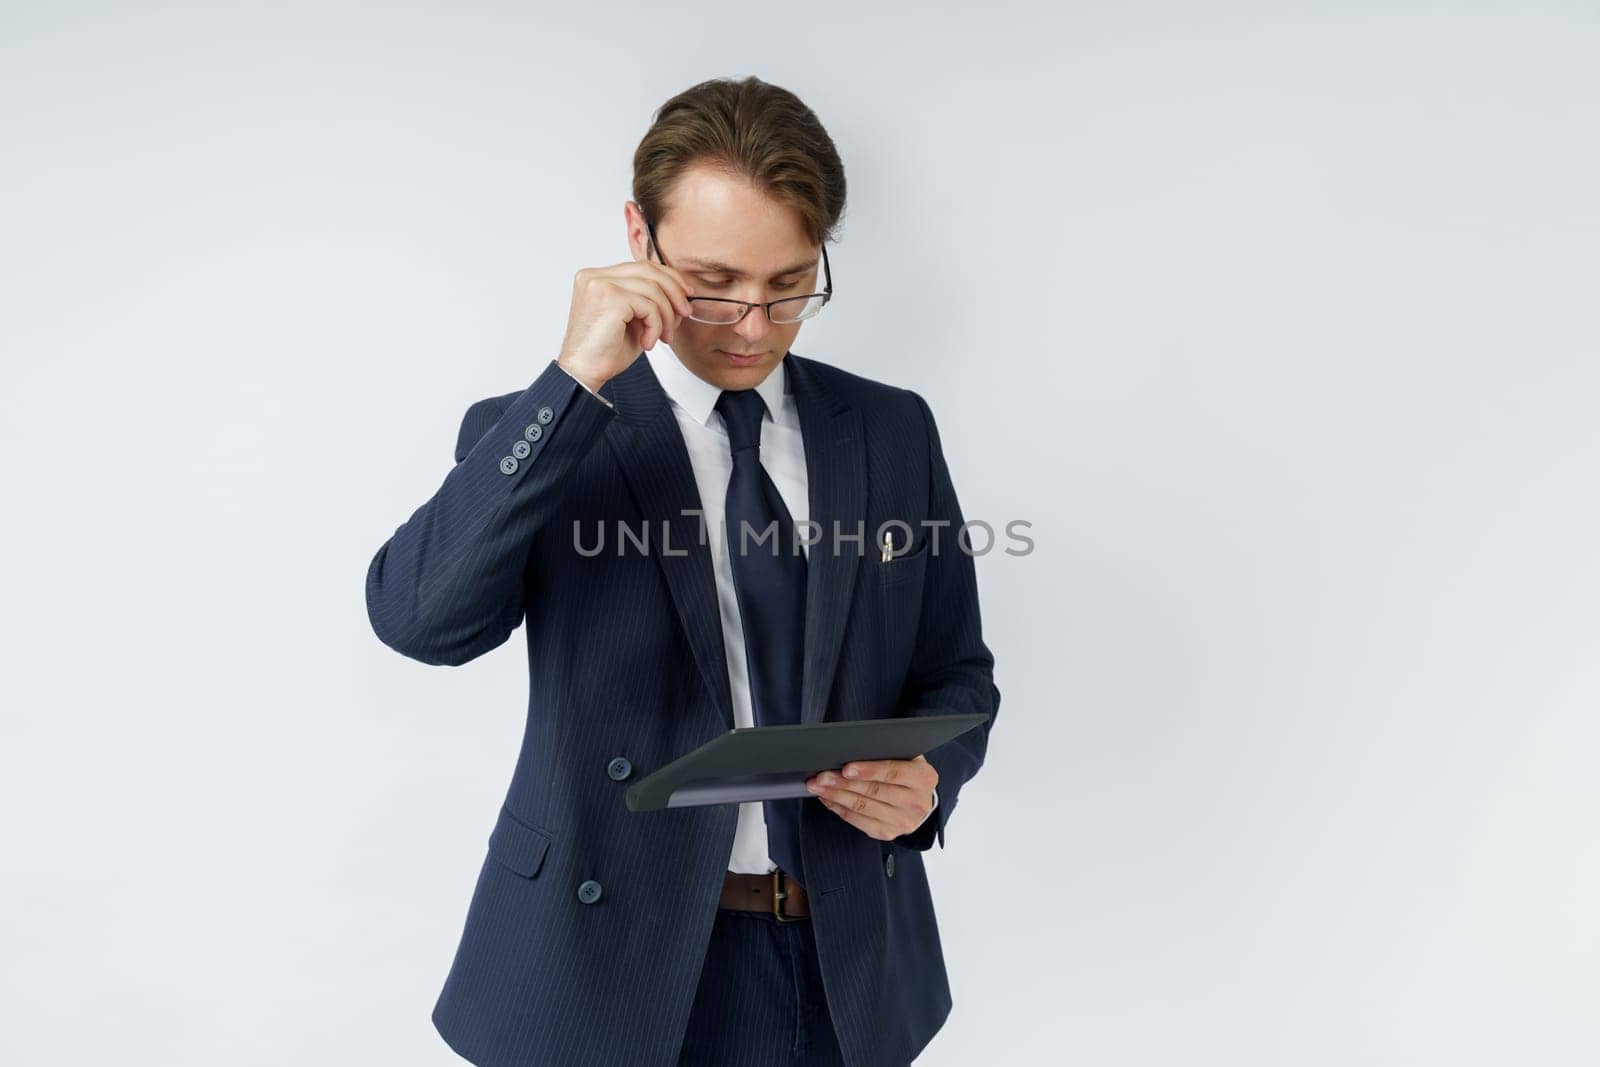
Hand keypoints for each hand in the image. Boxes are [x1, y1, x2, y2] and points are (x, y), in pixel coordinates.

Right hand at [556, 260, 696, 392]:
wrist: (583, 374)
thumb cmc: (604, 352)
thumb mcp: (635, 321)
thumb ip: (652, 303)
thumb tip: (682, 296)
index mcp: (597, 277)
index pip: (640, 266)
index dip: (668, 277)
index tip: (685, 295)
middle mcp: (595, 276)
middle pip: (648, 270)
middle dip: (674, 291)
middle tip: (685, 312)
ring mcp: (600, 284)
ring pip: (652, 289)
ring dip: (666, 316)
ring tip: (663, 337)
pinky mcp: (609, 298)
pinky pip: (649, 306)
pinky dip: (656, 326)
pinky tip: (647, 343)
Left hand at [805, 755, 937, 841]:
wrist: (920, 801)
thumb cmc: (907, 772)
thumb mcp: (907, 757)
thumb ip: (887, 752)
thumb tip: (852, 748)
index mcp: (924, 778)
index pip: (893, 772)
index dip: (868, 770)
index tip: (846, 768)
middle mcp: (916, 802)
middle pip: (874, 791)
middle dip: (843, 782)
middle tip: (821, 775)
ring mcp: (902, 821)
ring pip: (862, 807)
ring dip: (835, 795)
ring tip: (817, 785)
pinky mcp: (887, 833)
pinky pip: (857, 820)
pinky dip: (838, 808)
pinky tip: (827, 798)